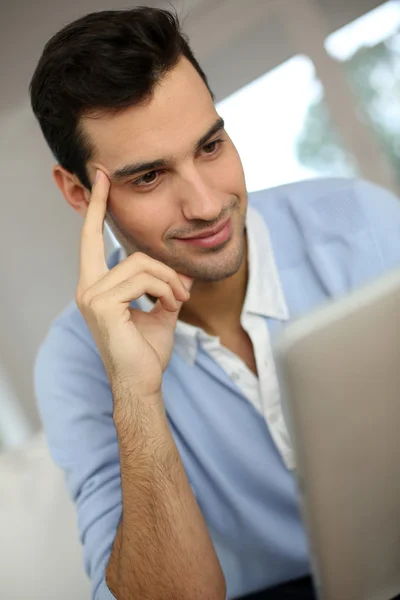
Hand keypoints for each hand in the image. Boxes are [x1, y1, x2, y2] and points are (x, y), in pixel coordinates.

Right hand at [76, 170, 193, 397]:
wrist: (143, 382)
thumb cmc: (146, 351)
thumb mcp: (161, 309)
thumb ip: (167, 285)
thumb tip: (181, 268)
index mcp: (96, 285)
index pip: (91, 238)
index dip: (96, 207)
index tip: (101, 176)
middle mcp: (87, 287)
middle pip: (128, 251)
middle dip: (159, 264)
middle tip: (182, 290)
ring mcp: (91, 295)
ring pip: (141, 264)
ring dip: (169, 282)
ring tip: (179, 301)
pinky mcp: (103, 304)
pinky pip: (144, 280)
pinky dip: (165, 290)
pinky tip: (170, 306)